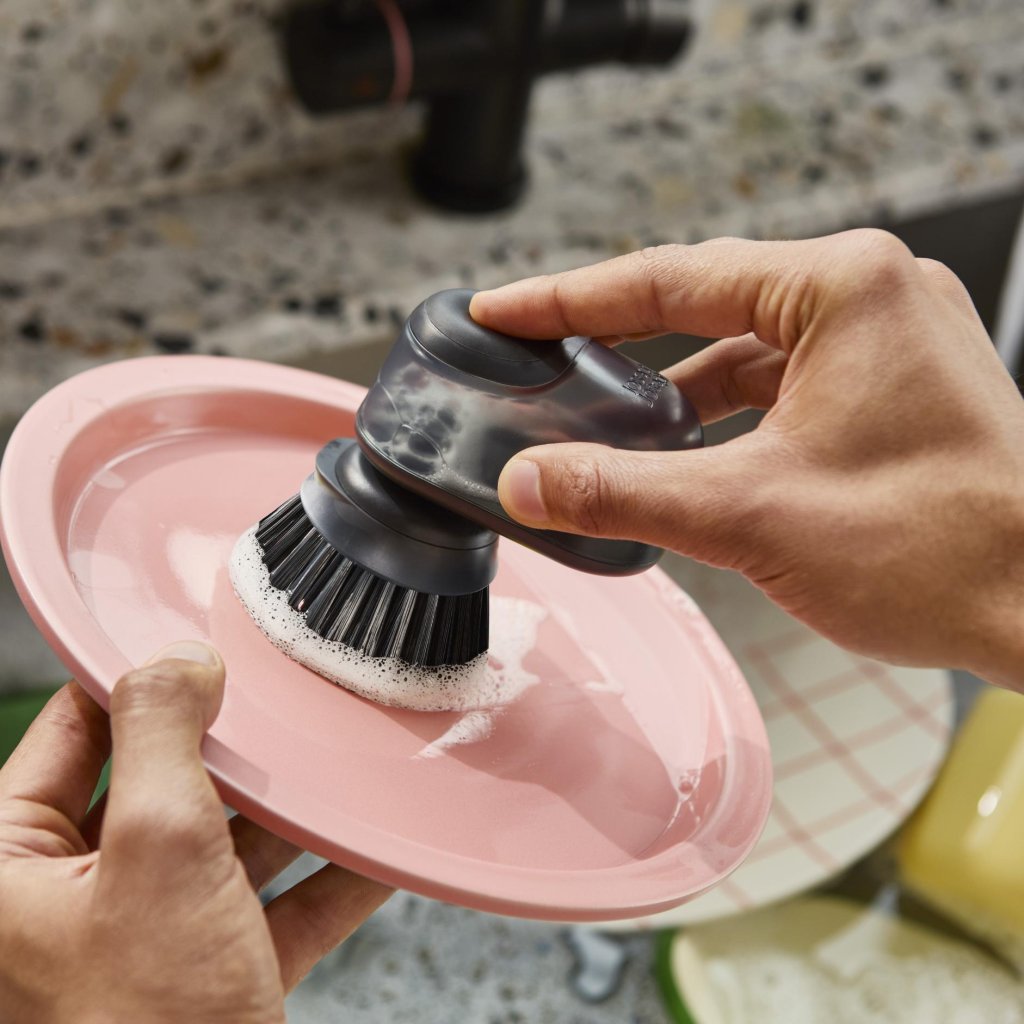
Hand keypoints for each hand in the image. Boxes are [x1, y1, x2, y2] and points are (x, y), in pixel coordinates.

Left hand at [0, 642, 390, 1022]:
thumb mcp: (158, 852)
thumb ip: (162, 737)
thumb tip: (177, 660)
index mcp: (14, 863)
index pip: (74, 729)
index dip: (140, 679)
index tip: (207, 640)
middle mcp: (72, 897)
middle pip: (160, 782)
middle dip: (232, 749)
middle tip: (285, 701)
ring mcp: (145, 939)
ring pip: (220, 843)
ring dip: (285, 813)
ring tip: (339, 765)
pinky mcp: (208, 976)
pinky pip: (268, 908)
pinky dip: (320, 881)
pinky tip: (374, 852)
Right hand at [470, 231, 1023, 690]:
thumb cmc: (942, 549)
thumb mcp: (753, 513)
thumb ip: (624, 490)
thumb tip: (530, 482)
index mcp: (840, 289)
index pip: (666, 280)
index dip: (566, 301)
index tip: (501, 311)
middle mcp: (867, 296)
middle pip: (700, 307)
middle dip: (611, 342)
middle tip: (529, 358)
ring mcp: (884, 341)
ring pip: (739, 352)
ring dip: (667, 390)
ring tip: (590, 419)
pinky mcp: (888, 388)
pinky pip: (777, 386)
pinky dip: (720, 417)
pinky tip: (676, 453)